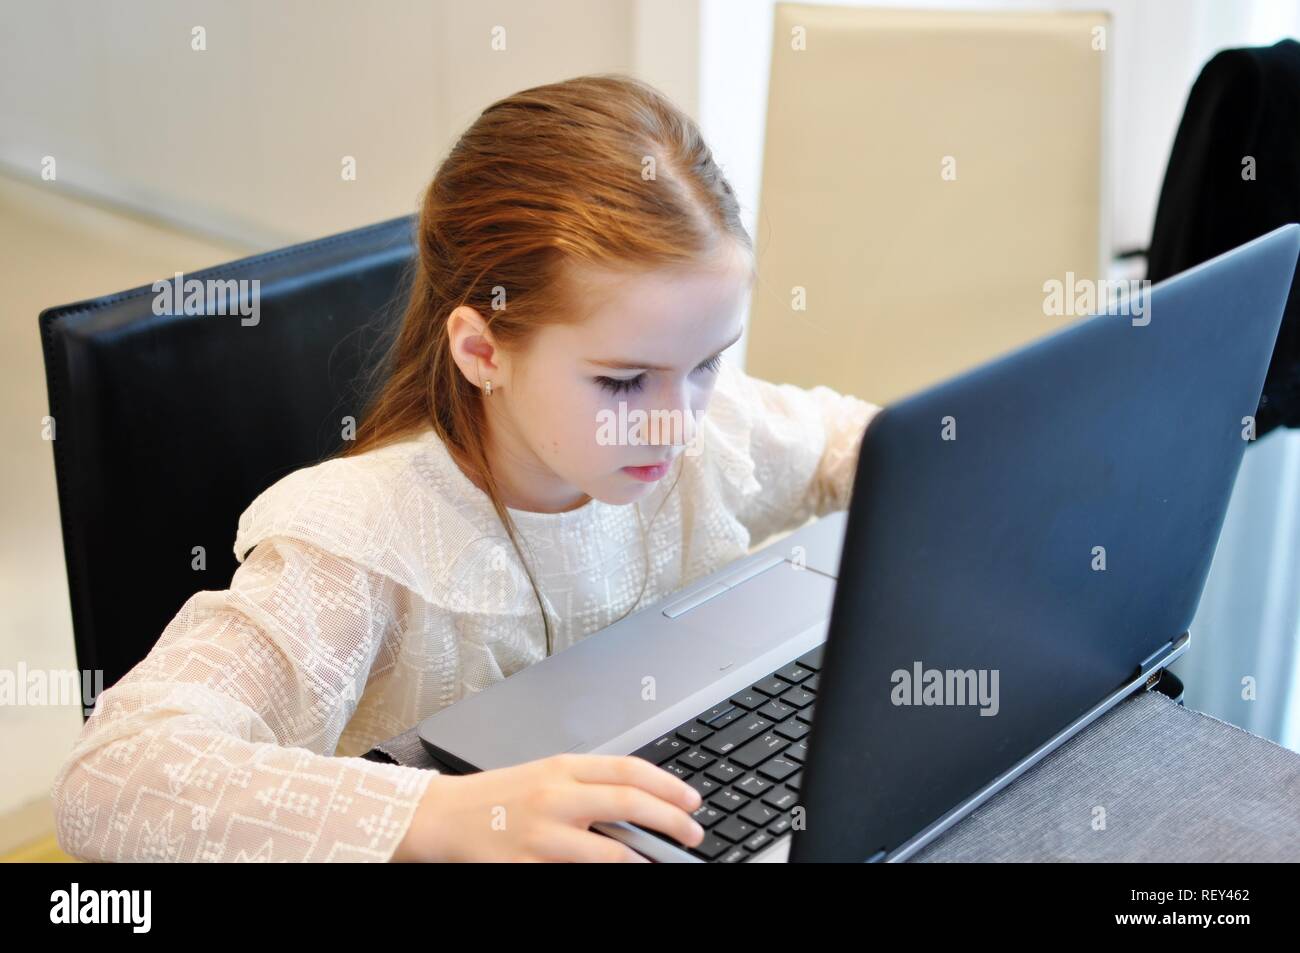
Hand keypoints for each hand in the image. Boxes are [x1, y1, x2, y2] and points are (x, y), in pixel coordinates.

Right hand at [391, 752, 705, 861]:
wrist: (439, 817)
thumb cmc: (495, 798)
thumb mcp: (543, 777)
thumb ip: (586, 784)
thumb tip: (640, 800)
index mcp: (561, 767)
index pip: (629, 770)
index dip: (669, 786)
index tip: (693, 800)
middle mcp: (555, 796)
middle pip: (630, 804)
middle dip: (671, 821)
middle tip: (693, 834)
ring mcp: (542, 835)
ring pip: (611, 851)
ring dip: (647, 860)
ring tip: (665, 864)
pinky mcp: (527, 866)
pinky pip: (579, 875)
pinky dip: (609, 876)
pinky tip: (625, 874)